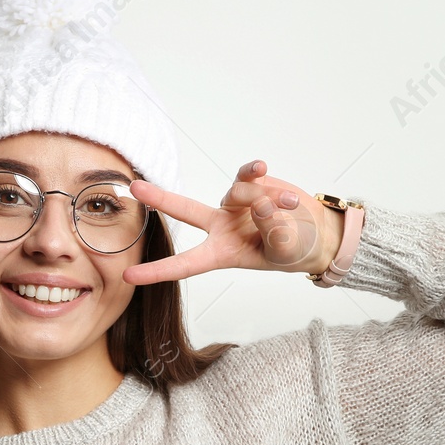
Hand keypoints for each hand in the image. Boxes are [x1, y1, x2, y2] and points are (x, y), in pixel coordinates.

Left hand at [121, 159, 346, 285]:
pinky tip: (262, 168)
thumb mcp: (285, 251)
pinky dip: (253, 171)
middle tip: (134, 187)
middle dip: (161, 199)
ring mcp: (235, 205)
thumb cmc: (296, 251)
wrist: (316, 233)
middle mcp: (222, 228)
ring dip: (263, 198)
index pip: (185, 265)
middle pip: (185, 212)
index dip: (157, 272)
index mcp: (222, 253)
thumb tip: (258, 206)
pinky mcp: (250, 185)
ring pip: (236, 193)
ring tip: (288, 206)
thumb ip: (271, 231)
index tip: (128, 276)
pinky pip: (245, 174)